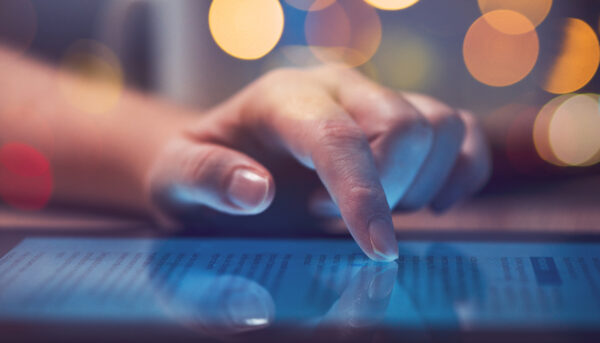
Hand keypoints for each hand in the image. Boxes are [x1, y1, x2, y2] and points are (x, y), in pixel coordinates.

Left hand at [146, 66, 490, 260]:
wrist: (225, 155)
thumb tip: (255, 191)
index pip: (339, 137)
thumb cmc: (203, 169)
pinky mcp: (401, 119)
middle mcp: (337, 87)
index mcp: (284, 97)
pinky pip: (461, 133)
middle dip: (389, 192)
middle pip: (405, 126)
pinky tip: (428, 202)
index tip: (374, 250)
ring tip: (373, 210)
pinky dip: (462, 171)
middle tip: (338, 222)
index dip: (363, 195)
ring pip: (442, 127)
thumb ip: (205, 178)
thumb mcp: (177, 178)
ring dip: (420, 185)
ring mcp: (374, 100)